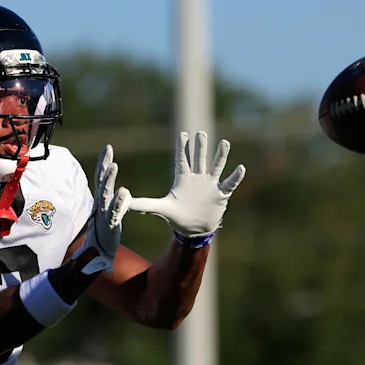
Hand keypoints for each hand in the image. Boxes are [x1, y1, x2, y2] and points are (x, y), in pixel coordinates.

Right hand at [73, 144, 130, 274]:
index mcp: (101, 201)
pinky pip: (114, 212)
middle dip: (103, 164)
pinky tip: (124, 192)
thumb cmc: (104, 234)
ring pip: (105, 194)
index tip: (108, 148)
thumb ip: (116, 204)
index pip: (101, 178)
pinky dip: (118, 202)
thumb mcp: (110, 215)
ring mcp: (103, 214)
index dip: (103, 163)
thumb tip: (123, 191)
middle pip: (100, 181)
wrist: (98, 255)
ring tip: (114, 165)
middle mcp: (100, 205)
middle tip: (108, 149)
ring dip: (109, 179)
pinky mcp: (109, 225)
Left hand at [128, 131, 244, 236]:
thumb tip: (124, 201)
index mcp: (183, 179)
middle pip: (199, 159)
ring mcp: (210, 185)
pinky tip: (241, 168)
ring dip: (220, 156)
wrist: (193, 230)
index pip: (182, 160)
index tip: (183, 134)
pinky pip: (229, 183)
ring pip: (216, 167)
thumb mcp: (160, 208)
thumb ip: (143, 204)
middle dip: (200, 147)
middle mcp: (198, 178)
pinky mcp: (220, 195)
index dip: (182, 148)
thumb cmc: (176, 217)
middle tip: (200, 134)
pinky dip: (235, 177)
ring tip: (224, 143)